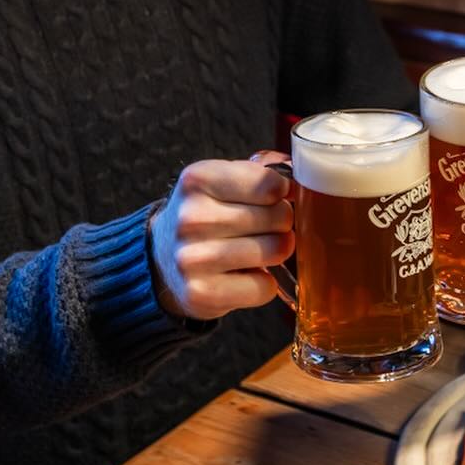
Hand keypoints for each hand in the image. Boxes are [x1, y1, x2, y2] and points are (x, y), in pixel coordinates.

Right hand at [149, 157, 293, 319]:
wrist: (163, 256)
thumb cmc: (208, 213)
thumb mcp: (225, 179)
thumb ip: (265, 170)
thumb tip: (301, 173)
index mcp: (198, 179)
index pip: (271, 184)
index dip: (283, 192)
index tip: (275, 197)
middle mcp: (190, 218)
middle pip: (278, 217)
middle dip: (282, 222)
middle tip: (266, 226)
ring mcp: (192, 259)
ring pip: (276, 250)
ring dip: (276, 251)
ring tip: (257, 248)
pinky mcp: (200, 294)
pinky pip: (264, 288)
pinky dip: (263, 284)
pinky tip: (244, 275)